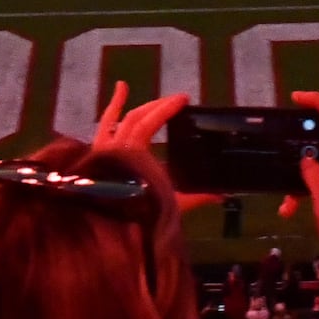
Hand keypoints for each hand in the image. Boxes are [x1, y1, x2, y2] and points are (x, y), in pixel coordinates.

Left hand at [96, 88, 220, 213]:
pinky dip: (111, 107)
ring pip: (121, 119)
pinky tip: (121, 88)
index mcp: (135, 153)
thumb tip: (222, 195)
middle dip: (159, 107)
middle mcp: (117, 146)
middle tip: (177, 100)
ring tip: (138, 91)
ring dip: (136, 105)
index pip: (151, 122)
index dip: (167, 108)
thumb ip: (195, 197)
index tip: (184, 99)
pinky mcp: (96, 153)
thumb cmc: (139, 214)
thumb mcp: (170, 204)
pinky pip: (103, 125)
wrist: (106, 230)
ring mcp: (104, 149)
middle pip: (138, 118)